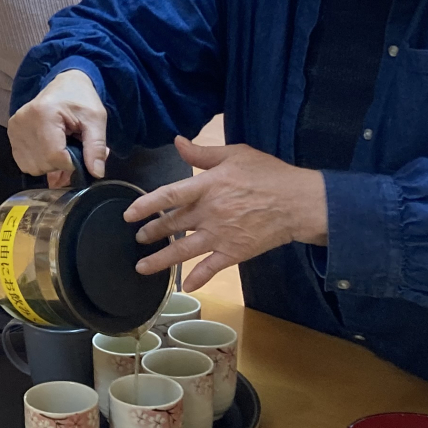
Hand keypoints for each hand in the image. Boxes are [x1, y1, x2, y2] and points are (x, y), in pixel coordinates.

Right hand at [7, 70, 107, 185]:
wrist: (65, 84)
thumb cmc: (81, 99)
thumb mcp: (96, 119)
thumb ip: (96, 147)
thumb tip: (96, 173)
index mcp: (44, 114)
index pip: (55, 156)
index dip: (72, 164)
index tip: (82, 154)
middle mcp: (23, 122)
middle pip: (43, 164)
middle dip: (62, 164)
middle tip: (73, 148)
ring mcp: (14, 128)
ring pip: (33, 167)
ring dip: (50, 165)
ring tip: (61, 147)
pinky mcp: (12, 133)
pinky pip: (25, 163)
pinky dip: (40, 162)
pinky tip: (49, 148)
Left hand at [126, 137, 327, 289]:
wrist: (298, 202)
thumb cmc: (268, 174)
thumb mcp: (236, 154)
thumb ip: (203, 152)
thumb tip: (178, 142)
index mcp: (207, 186)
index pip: (168, 195)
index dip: (146, 205)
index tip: (129, 214)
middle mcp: (209, 213)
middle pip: (172, 225)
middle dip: (152, 232)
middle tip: (138, 237)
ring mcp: (221, 235)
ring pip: (184, 251)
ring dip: (161, 260)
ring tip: (142, 266)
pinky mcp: (235, 252)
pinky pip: (212, 268)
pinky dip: (199, 278)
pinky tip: (187, 286)